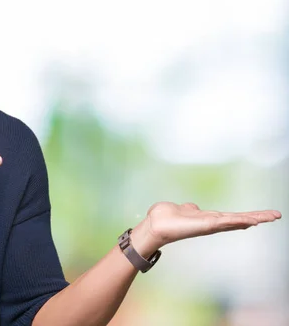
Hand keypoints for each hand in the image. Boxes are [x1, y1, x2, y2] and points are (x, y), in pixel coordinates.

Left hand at [130, 202, 281, 256]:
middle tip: (276, 215)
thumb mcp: (181, 209)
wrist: (156, 224)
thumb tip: (192, 207)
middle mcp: (211, 223)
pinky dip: (240, 220)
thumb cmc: (165, 218)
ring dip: (255, 218)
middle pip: (239, 219)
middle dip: (257, 217)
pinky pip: (227, 222)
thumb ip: (189, 209)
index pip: (230, 217)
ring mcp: (211, 225)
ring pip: (237, 220)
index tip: (260, 216)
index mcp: (207, 218)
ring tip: (272, 216)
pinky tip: (253, 220)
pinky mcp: (207, 225)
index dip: (245, 216)